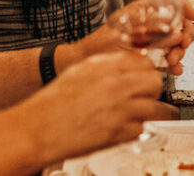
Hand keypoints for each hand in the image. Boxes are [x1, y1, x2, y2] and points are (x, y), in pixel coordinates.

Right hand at [19, 51, 175, 161]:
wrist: (37, 129)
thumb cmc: (52, 103)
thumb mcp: (79, 72)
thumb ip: (105, 67)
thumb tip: (126, 65)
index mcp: (104, 67)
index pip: (144, 61)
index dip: (146, 69)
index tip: (145, 76)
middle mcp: (115, 85)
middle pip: (154, 81)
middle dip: (153, 88)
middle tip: (147, 95)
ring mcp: (120, 110)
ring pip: (156, 106)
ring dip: (154, 111)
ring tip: (149, 113)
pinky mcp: (119, 133)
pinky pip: (142, 128)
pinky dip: (137, 129)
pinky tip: (128, 127)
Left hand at [70, 0, 193, 74]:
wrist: (87, 63)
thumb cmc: (101, 43)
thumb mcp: (127, 30)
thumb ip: (152, 28)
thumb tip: (176, 30)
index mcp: (146, 11)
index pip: (173, 3)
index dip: (186, 7)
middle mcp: (151, 24)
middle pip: (180, 25)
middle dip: (185, 36)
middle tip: (181, 46)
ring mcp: (152, 41)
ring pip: (177, 44)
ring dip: (179, 52)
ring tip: (172, 62)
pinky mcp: (151, 57)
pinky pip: (168, 59)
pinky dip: (174, 65)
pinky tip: (174, 70)